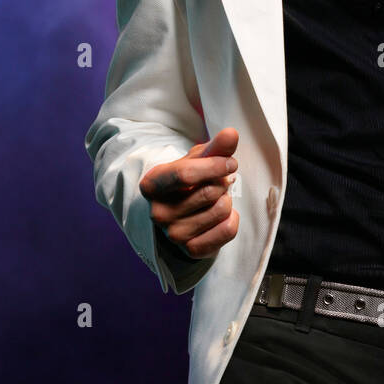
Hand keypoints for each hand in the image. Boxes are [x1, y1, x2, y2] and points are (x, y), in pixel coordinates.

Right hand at [139, 127, 240, 259]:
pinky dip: (232, 219)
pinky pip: (228, 230)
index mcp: (152, 185)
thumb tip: (232, 133)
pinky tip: (221, 216)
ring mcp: (173, 235)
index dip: (214, 165)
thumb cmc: (187, 181)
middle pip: (209, 192)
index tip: (231, 162)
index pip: (185, 174)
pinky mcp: (191, 250)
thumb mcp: (196, 160)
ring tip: (215, 200)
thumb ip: (215, 147)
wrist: (179, 214)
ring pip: (221, 210)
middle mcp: (158, 213)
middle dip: (223, 183)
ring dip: (227, 200)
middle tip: (219, 183)